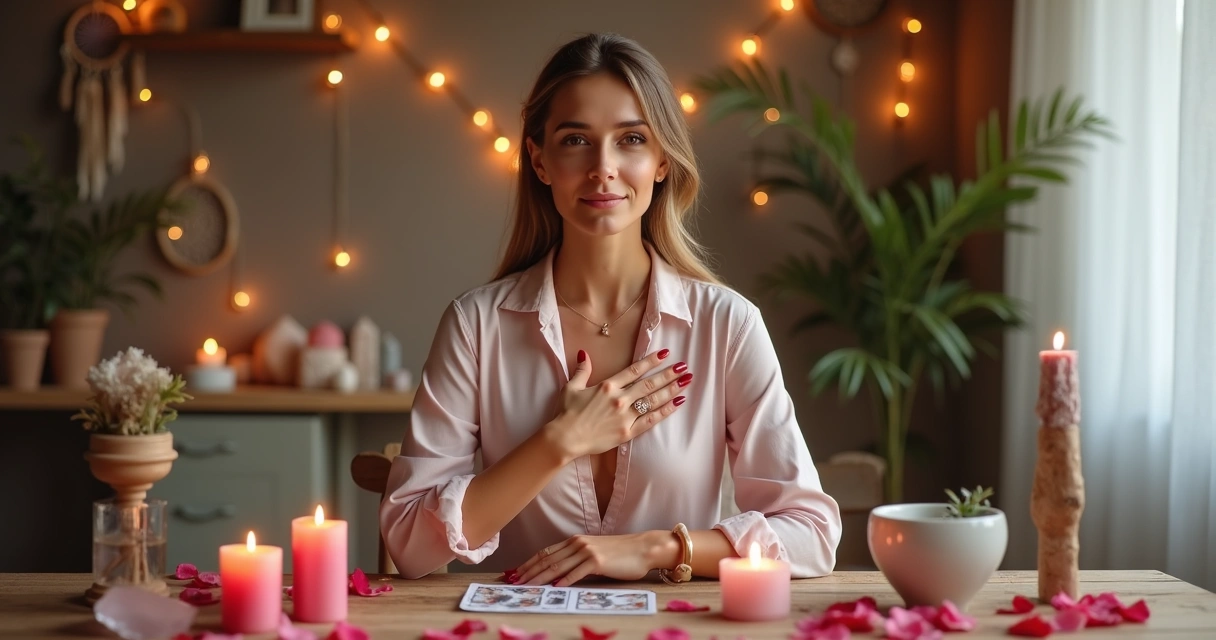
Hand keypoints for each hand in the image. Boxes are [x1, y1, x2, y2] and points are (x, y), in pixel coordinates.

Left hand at [515, 531, 677, 586]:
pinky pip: (577, 572)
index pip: (545, 552)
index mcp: (575, 541)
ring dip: (540, 577)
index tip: (515, 574)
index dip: (528, 563)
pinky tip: (555, 587)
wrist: (643, 548)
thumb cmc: (621, 554)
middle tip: (514, 583)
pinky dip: (565, 580)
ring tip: (527, 587)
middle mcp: (578, 544)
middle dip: (528, 572)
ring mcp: (587, 551)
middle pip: (547, 559)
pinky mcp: (598, 561)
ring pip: (558, 566)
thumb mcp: (594, 553)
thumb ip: (577, 560)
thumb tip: (559, 574)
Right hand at [543, 349, 691, 461]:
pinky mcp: (627, 433)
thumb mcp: (571, 387)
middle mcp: (619, 399)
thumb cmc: (566, 413)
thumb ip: (582, 370)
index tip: (665, 354)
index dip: (651, 361)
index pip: (634, 370)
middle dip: (668, 374)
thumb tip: (584, 353)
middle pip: (649, 384)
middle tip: (684, 367)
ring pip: (653, 400)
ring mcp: (625, 416)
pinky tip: (677, 403)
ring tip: (686, 382)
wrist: (564, 438)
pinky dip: (665, 412)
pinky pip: (650, 421)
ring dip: (671, 390)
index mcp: (607, 386)